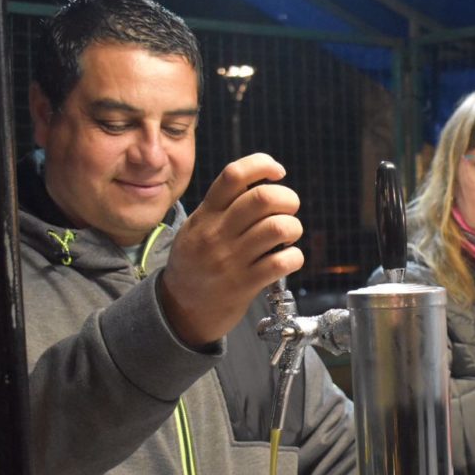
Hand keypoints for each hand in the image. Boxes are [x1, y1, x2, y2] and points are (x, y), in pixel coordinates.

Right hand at [159, 154, 303, 346]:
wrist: (179, 309)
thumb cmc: (195, 263)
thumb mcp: (196, 227)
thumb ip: (222, 207)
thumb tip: (261, 184)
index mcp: (206, 214)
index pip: (234, 175)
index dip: (262, 165)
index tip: (277, 172)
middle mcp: (217, 233)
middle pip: (263, 198)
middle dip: (288, 198)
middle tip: (289, 208)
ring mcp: (231, 259)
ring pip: (278, 228)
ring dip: (293, 227)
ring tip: (289, 234)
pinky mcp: (245, 285)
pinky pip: (282, 262)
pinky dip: (295, 257)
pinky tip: (288, 259)